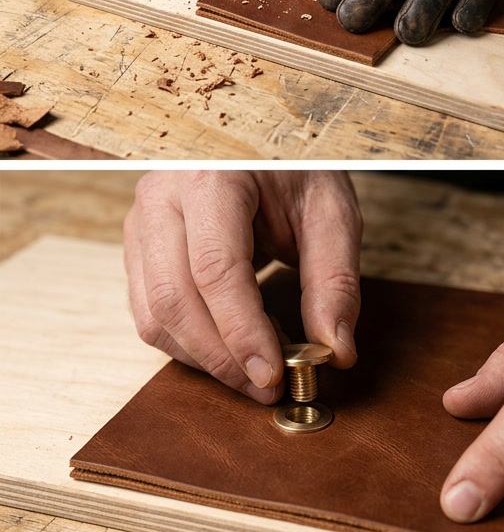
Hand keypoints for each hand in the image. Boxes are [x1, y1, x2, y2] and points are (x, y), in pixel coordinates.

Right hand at [123, 171, 361, 402]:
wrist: (266, 144)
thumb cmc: (298, 169)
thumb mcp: (333, 214)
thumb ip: (335, 281)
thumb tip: (336, 351)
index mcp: (211, 177)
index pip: (215, 269)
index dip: (242, 331)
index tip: (273, 374)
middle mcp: (161, 197)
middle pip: (173, 298)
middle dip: (222, 356)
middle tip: (269, 387)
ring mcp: (141, 222)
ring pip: (153, 313)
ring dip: (204, 356)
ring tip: (260, 368)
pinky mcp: (139, 247)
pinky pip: (150, 310)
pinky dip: (191, 341)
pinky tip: (235, 346)